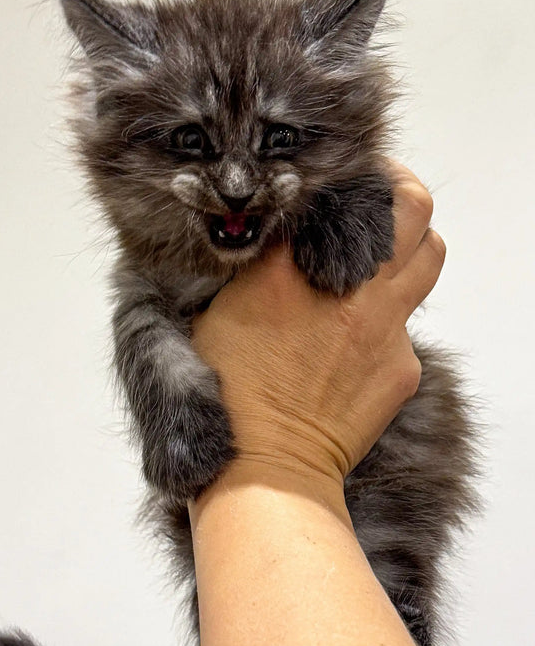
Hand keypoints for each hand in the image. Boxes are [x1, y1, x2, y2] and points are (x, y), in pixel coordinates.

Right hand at [191, 161, 442, 492]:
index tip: (340, 176)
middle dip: (399, 189)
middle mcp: (347, 287)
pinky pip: (410, 325)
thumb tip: (279, 239)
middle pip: (409, 206)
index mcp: (287, 268)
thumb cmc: (230, 396)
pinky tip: (358, 342)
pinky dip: (390, 321)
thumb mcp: (215, 314)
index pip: (336, 192)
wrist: (268, 468)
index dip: (342, 177)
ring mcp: (385, 326)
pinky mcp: (403, 365)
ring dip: (413, 245)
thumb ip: (253, 266)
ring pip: (430, 254)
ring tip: (385, 254)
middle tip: (382, 193)